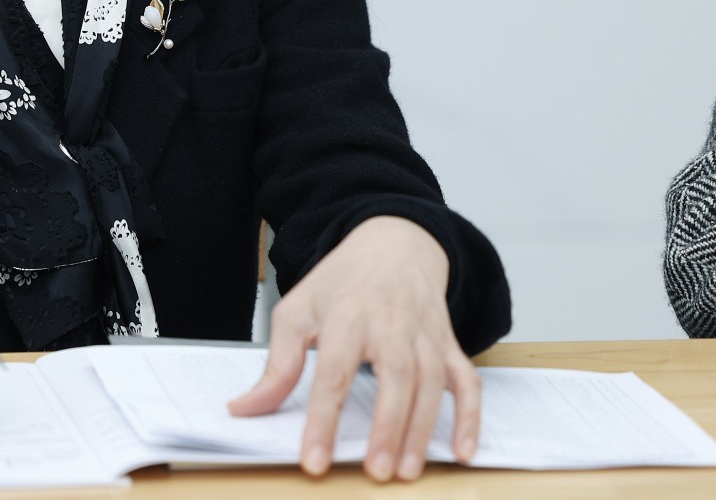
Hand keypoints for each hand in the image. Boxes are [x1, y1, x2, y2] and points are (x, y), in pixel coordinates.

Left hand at [228, 215, 479, 481]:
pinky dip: (470, 417)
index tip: (314, 460)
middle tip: (376, 472)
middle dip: (387, 427)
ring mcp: (425, 334)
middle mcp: (391, 324)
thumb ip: (277, 365)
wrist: (392, 244)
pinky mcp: (449, 343)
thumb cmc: (341, 283)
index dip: (323, 419)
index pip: (333, 372)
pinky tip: (463, 452)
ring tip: (408, 471)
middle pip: (395, 377)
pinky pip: (467, 381)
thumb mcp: (297, 311)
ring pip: (432, 383)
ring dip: (423, 429)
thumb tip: (245, 409)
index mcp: (347, 316)